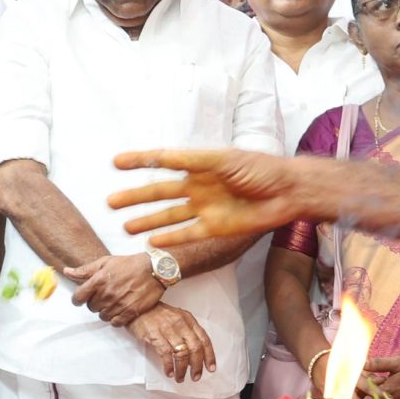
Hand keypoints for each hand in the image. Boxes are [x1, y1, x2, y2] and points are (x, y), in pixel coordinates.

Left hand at [63, 252, 163, 325]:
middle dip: (95, 302)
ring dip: (105, 311)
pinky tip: (120, 310)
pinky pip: (115, 323)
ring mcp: (119, 304)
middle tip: (103, 296)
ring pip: (103, 316)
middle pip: (91, 308)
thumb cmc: (129, 264)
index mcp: (99, 280)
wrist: (154, 270)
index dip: (77, 299)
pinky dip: (115, 318)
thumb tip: (67, 272)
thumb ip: (85, 270)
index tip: (81, 298)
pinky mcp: (130, 312)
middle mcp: (107, 293)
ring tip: (113, 302)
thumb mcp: (105, 262)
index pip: (78, 297)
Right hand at [110, 148, 314, 245]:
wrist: (288, 192)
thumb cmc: (260, 169)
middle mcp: (198, 187)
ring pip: (169, 216)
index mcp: (199, 166)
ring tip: (126, 226)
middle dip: (135, 197)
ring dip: (148, 221)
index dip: (139, 161)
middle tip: (111, 202)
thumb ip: (192, 160)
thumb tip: (162, 156)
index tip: (116, 163)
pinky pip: (187, 235)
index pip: (162, 162)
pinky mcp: (216, 229)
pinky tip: (152, 242)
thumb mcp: (223, 159)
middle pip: (159, 193)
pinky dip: (170, 239)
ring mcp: (205, 209)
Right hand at [128, 303, 216, 382]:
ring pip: (181, 353)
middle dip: (197, 366)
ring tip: (180, 377)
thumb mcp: (177, 317)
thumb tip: (194, 353)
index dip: (209, 356)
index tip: (210, 368)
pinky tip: (169, 372)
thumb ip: (187, 331)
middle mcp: (180, 324)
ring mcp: (168, 329)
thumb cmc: (157, 314)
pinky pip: (166, 354)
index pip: (204, 339)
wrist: (137, 307)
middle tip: (195, 376)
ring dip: (182, 369)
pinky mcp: (155, 335)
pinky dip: (169, 365)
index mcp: (188, 320)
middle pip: (195, 348)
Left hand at [362, 351, 399, 398]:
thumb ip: (379, 364)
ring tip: (370, 378)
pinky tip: (380, 382)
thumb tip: (363, 363)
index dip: (360, 381)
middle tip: (361, 376)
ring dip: (370, 390)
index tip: (358, 372)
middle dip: (363, 386)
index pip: (367, 389)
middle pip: (370, 397)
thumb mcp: (397, 362)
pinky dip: (379, 392)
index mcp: (389, 389)